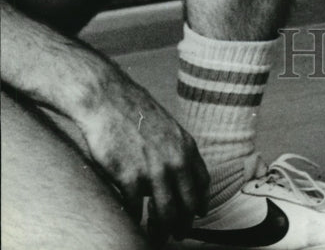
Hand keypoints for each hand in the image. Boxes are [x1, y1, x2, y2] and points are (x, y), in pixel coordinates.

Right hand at [74, 58, 208, 239]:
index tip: (198, 212)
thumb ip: (176, 152)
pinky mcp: (130, 177)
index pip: (202, 182)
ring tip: (158, 237)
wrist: (110, 100)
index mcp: (187, 147)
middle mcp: (176, 160)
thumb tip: (177, 176)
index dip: (201, 201)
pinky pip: (137, 209)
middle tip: (179, 234)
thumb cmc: (135, 113)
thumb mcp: (168, 129)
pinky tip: (134, 223)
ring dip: (162, 229)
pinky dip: (136, 220)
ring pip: (165, 212)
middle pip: (187, 203)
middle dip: (184, 223)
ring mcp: (154, 170)